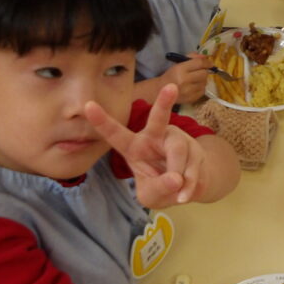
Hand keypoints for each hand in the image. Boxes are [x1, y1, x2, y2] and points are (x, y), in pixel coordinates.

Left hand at [85, 83, 207, 207]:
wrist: (188, 188)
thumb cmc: (160, 187)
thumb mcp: (150, 195)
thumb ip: (158, 188)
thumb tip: (176, 179)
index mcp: (134, 146)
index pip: (115, 134)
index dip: (101, 121)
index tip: (88, 105)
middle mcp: (156, 136)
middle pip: (159, 118)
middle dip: (164, 102)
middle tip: (171, 88)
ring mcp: (178, 139)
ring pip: (178, 151)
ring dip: (178, 176)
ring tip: (178, 195)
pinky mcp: (195, 147)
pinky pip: (193, 165)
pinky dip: (190, 185)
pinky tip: (185, 194)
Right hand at [166, 53, 211, 103]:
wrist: (161, 92)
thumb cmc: (171, 75)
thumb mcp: (178, 63)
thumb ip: (192, 58)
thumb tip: (206, 57)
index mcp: (180, 69)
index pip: (199, 63)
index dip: (207, 62)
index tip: (210, 63)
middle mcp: (184, 80)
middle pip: (204, 73)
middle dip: (204, 71)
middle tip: (200, 71)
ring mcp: (188, 91)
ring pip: (205, 82)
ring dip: (202, 80)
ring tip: (195, 80)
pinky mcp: (191, 99)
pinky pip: (203, 91)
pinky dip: (201, 87)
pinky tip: (194, 86)